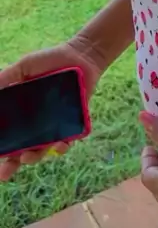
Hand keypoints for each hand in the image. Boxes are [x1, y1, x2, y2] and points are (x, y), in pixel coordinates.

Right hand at [0, 38, 102, 181]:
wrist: (80, 55)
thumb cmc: (50, 60)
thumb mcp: (24, 67)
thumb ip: (7, 78)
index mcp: (22, 112)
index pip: (8, 136)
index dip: (1, 149)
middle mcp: (36, 123)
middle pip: (21, 149)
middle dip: (12, 164)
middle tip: (5, 172)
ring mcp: (54, 125)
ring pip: (42, 150)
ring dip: (33, 157)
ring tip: (27, 156)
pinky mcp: (72, 124)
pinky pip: (67, 141)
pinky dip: (62, 147)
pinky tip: (58, 145)